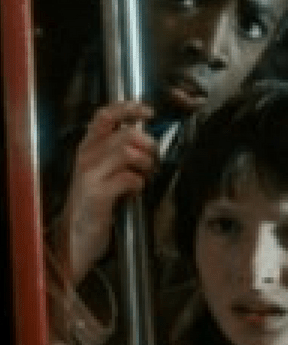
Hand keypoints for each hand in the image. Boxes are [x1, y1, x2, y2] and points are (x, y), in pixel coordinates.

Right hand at [56, 102, 158, 284]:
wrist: (78, 236)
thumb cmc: (98, 202)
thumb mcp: (105, 171)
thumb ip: (120, 152)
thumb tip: (150, 140)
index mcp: (88, 147)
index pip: (105, 116)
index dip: (128, 108)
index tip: (149, 112)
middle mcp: (86, 156)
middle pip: (126, 135)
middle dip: (149, 146)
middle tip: (153, 161)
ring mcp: (90, 175)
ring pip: (127, 152)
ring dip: (146, 164)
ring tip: (146, 176)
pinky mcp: (97, 195)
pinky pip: (128, 179)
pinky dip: (139, 184)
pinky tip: (135, 192)